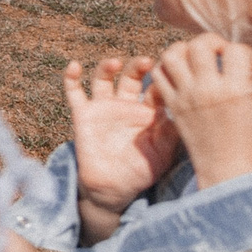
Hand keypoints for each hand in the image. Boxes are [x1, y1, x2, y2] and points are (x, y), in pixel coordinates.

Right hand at [62, 57, 179, 235]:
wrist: (112, 189)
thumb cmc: (140, 172)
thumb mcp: (162, 154)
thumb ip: (170, 134)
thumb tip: (179, 112)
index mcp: (147, 113)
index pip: (155, 89)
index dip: (162, 78)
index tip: (169, 69)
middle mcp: (125, 105)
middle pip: (132, 78)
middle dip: (138, 67)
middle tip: (146, 62)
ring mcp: (103, 108)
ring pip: (104, 79)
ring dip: (107, 67)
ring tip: (114, 63)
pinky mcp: (83, 114)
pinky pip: (74, 92)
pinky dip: (71, 78)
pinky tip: (74, 66)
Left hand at [151, 34, 251, 188]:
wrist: (228, 173)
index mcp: (236, 91)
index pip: (236, 51)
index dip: (244, 52)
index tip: (247, 64)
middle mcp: (207, 89)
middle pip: (200, 45)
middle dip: (212, 41)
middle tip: (219, 52)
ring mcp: (185, 96)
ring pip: (172, 54)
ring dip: (184, 49)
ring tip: (196, 57)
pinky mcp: (172, 105)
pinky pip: (158, 75)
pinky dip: (164, 66)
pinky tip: (180, 71)